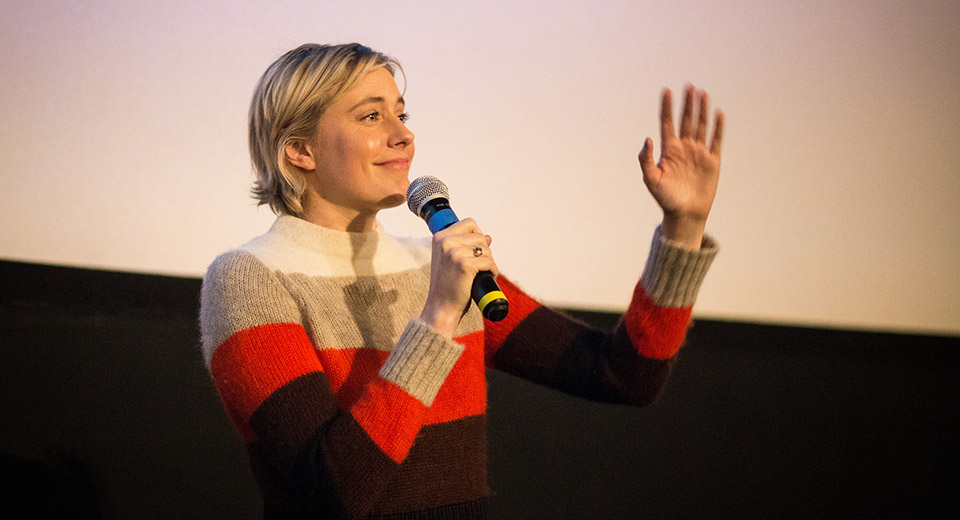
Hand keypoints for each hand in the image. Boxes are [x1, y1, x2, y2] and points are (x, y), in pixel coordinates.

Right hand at [420, 218, 499, 337]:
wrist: (441, 307)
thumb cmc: (448, 284)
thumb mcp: (451, 260)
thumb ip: (465, 245)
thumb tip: (488, 237)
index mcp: (439, 237)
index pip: (470, 223)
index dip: (478, 235)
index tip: (475, 251)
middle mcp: (445, 242)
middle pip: (480, 236)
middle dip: (484, 251)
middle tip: (478, 266)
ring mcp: (454, 253)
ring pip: (486, 249)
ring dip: (489, 262)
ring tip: (480, 273)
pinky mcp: (464, 265)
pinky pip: (489, 262)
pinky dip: (492, 270)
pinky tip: (486, 277)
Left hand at [638, 84, 723, 249]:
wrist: (685, 214)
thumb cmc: (665, 199)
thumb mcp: (651, 180)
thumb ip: (646, 160)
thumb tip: (647, 138)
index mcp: (669, 150)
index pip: (667, 123)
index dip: (666, 107)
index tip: (666, 90)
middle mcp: (684, 148)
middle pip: (686, 120)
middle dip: (687, 103)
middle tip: (689, 86)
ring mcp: (699, 153)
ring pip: (701, 126)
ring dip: (702, 110)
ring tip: (703, 93)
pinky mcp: (712, 161)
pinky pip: (716, 140)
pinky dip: (718, 127)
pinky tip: (718, 113)